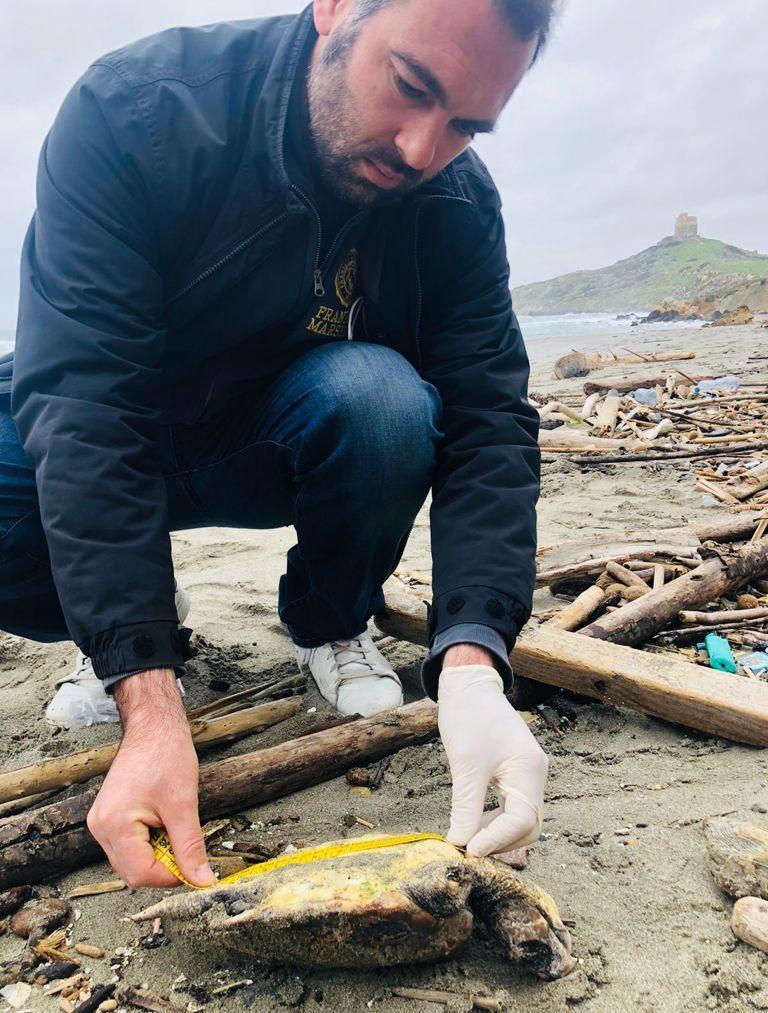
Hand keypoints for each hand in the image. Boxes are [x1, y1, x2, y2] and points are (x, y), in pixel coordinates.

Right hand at [86, 668, 213, 888]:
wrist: (154, 726)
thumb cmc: (166, 754)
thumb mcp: (184, 804)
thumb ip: (191, 847)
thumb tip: (202, 880)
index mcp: (114, 825)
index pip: (141, 875)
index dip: (172, 876)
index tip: (195, 866)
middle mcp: (100, 827)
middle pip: (133, 873)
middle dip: (163, 866)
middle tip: (186, 843)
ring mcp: (101, 822)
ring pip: (130, 862)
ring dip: (157, 855)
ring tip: (173, 826)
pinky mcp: (108, 817)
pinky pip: (128, 847)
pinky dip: (149, 844)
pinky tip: (163, 823)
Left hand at [437, 661, 547, 856]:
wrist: (468, 685)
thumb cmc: (468, 717)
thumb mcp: (465, 765)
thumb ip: (467, 808)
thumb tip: (461, 844)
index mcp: (528, 770)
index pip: (522, 821)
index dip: (496, 840)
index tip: (469, 851)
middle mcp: (535, 774)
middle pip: (528, 825)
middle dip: (500, 842)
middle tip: (469, 850)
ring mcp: (528, 772)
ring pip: (521, 818)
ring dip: (498, 833)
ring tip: (468, 840)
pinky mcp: (516, 771)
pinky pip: (513, 806)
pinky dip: (496, 819)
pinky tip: (474, 823)